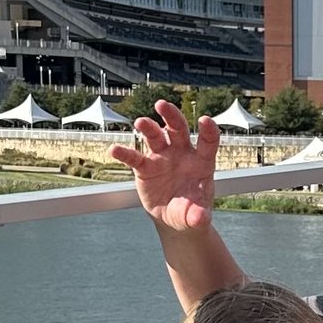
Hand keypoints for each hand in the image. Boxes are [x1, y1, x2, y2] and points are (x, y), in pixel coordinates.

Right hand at [109, 100, 219, 230]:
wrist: (173, 218)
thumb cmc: (191, 211)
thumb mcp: (197, 217)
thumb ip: (199, 216)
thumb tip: (200, 218)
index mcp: (201, 161)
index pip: (207, 141)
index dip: (208, 130)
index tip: (205, 121)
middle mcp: (182, 154)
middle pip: (178, 129)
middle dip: (171, 116)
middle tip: (162, 105)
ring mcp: (163, 157)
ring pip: (156, 136)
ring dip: (148, 127)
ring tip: (140, 122)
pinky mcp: (146, 167)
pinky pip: (135, 158)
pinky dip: (125, 153)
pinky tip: (114, 150)